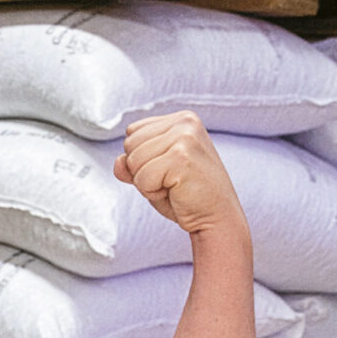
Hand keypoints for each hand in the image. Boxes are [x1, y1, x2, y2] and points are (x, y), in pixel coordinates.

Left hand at [112, 112, 246, 235]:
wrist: (217, 217)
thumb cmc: (186, 195)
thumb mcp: (153, 172)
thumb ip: (131, 163)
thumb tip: (119, 162)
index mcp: (181, 119)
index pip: (132, 132)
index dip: (142, 158)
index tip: (168, 169)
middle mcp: (185, 122)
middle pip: (129, 144)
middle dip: (142, 169)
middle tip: (172, 180)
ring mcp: (185, 138)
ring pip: (132, 161)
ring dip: (147, 182)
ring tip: (174, 185)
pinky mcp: (181, 157)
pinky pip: (142, 178)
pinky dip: (152, 192)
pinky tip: (177, 192)